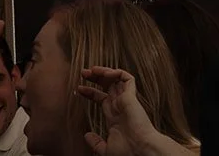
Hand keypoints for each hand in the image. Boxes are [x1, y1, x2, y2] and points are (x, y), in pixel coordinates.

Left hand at [76, 67, 196, 155]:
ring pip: (117, 79)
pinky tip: (105, 73)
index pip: (102, 99)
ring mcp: (126, 100)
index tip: (79, 88)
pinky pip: (126, 78)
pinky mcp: (131, 96)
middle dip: (95, 78)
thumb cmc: (127, 152)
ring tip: (92, 70)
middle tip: (83, 72)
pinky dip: (117, 73)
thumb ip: (96, 142)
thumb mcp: (105, 149)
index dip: (91, 92)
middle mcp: (120, 106)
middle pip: (108, 86)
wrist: (139, 150)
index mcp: (115, 117)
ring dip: (104, 72)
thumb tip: (86, 136)